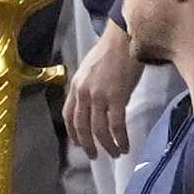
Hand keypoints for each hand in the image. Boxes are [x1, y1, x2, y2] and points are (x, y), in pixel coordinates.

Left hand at [62, 22, 136, 157]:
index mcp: (76, 86)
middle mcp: (83, 93)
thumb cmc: (111, 51)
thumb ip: (88, 87)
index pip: (68, 115)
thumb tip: (94, 104)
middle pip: (82, 126)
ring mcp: (99, 96)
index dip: (73, 133)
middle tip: (95, 156)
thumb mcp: (90, 69)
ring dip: (107, 145)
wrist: (124, 37)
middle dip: (89, 145)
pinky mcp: (116, 97)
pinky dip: (120, 138)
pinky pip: (116, 125)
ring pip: (99, 129)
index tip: (79, 144)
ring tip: (115, 153)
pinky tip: (125, 145)